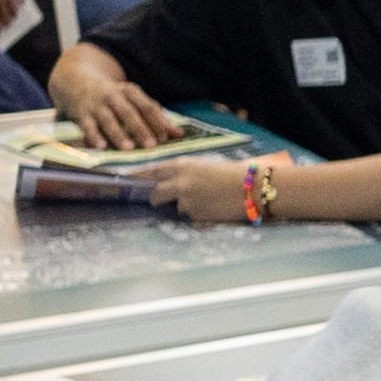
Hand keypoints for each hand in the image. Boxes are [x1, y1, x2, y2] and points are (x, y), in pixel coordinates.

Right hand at [53, 63, 176, 155]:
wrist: (75, 81)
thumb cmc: (114, 97)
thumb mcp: (134, 100)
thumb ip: (155, 117)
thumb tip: (179, 134)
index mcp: (130, 91)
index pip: (146, 106)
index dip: (156, 122)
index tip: (165, 138)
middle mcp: (113, 96)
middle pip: (129, 113)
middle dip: (140, 129)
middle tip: (151, 145)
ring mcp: (96, 105)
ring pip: (109, 120)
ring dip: (118, 134)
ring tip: (128, 148)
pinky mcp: (82, 114)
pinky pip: (88, 126)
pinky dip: (94, 136)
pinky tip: (101, 147)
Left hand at [142, 157, 256, 226]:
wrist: (256, 188)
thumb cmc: (236, 174)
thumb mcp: (206, 166)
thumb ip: (185, 173)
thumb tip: (170, 183)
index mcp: (182, 165)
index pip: (150, 171)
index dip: (136, 177)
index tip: (125, 181)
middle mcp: (179, 182)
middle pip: (155, 193)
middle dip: (155, 198)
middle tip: (160, 201)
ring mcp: (186, 200)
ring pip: (177, 206)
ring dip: (187, 206)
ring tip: (208, 201)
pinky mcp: (196, 214)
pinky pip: (192, 216)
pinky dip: (200, 213)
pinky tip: (215, 207)